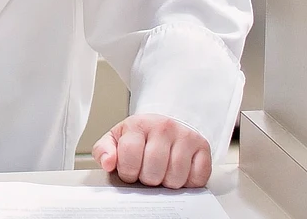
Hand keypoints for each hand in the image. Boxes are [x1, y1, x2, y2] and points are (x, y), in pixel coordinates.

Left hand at [91, 114, 211, 188]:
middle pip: (153, 172)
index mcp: (138, 125)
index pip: (130, 159)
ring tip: (163, 172)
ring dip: (167, 183)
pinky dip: (188, 182)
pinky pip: (197, 178)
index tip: (131, 171)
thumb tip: (107, 162)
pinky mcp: (203, 147)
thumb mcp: (116, 139)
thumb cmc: (140, 137)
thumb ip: (104, 150)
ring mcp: (185, 136)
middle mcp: (164, 127)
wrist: (165, 124)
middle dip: (148, 179)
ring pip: (175, 178)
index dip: (128, 172)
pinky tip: (180, 172)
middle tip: (148, 172)